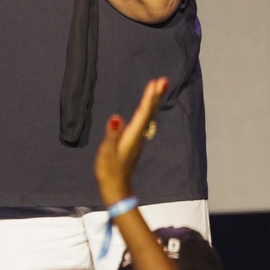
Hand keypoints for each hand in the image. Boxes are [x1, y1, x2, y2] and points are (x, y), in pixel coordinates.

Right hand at [94, 77, 167, 207]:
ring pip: (147, 117)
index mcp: (132, 136)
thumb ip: (112, 134)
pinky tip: (146, 109)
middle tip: (163, 80)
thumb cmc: (109, 172)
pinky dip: (146, 111)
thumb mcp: (107, 153)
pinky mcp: (133, 143)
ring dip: (152, 102)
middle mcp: (137, 136)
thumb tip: (116, 117)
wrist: (115, 189)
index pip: (143, 113)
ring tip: (157, 89)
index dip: (149, 97)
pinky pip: (143, 122)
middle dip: (155, 96)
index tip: (156, 82)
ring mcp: (136, 140)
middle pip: (148, 113)